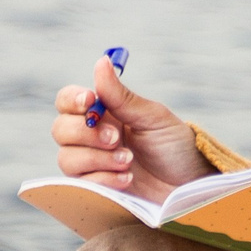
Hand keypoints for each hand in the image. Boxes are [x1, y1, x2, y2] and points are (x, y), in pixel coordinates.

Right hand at [49, 55, 212, 200]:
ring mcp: (92, 164)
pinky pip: (81, 184)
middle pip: (60, 130)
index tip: (90, 102)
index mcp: (103, 113)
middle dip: (87, 134)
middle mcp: (91, 136)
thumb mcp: (151, 117)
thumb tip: (102, 62)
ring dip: (97, 159)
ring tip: (128, 161)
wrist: (189, 183)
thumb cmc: (173, 145)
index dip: (71, 100)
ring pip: (67, 158)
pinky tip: (127, 179)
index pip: (67, 101)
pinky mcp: (96, 188)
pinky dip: (104, 180)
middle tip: (116, 138)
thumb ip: (121, 95)